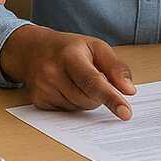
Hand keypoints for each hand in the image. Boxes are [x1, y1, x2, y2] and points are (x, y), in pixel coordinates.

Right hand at [0, 25, 136, 119]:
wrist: (32, 50)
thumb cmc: (69, 48)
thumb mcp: (96, 47)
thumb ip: (115, 67)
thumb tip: (129, 91)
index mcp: (70, 55)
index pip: (94, 81)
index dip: (111, 98)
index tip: (125, 113)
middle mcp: (53, 72)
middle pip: (89, 99)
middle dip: (98, 93)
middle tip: (91, 76)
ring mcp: (43, 88)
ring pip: (79, 108)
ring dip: (85, 99)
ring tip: (75, 80)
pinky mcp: (38, 101)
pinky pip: (66, 112)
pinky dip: (72, 103)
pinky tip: (65, 88)